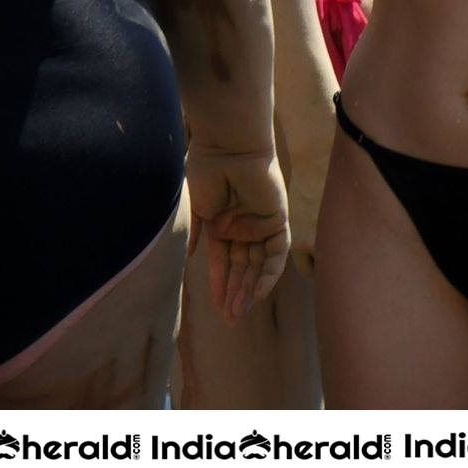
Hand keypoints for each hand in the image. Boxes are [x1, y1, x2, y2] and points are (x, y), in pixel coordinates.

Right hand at [186, 145, 289, 322]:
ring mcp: (261, 224)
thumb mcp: (196, 207)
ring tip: (238, 314)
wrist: (228, 146)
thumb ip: (195, 233)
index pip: (222, 261)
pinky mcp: (277, 220)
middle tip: (230, 321)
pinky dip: (267, 275)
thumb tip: (190, 257)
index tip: (216, 309)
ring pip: (257, 265)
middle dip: (236, 293)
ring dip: (249, 289)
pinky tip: (256, 294)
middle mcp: (243, 225)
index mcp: (221, 222)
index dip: (220, 284)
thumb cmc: (207, 169)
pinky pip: (276, 254)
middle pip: (241, 266)